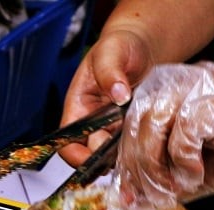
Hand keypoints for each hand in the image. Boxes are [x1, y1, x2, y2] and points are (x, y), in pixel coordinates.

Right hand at [59, 29, 153, 166]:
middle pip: (89, 153)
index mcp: (77, 108)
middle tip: (122, 151)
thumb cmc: (119, 46)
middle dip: (103, 158)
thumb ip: (110, 72)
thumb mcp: (111, 52)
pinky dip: (135, 149)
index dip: (76, 155)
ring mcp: (111, 128)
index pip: (67, 142)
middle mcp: (91, 122)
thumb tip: (119, 95)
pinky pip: (128, 146)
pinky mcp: (129, 129)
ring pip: (110, 154)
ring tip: (136, 149)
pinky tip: (146, 143)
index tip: (93, 159)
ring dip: (120, 156)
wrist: (142, 46)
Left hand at [115, 54, 213, 209]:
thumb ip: (164, 183)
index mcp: (171, 97)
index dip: (123, 164)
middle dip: (136, 168)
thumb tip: (134, 204)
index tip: (126, 196)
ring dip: (155, 163)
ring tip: (174, 186)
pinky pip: (185, 127)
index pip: (129, 126)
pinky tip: (196, 174)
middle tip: (149, 196)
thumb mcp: (197, 174)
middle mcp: (182, 85)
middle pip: (136, 122)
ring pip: (153, 120)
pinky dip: (183, 158)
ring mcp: (203, 86)